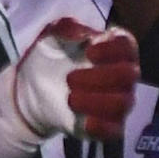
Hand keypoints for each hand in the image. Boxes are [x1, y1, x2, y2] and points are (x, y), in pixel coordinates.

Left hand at [10, 20, 140, 141]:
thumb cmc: (50, 56)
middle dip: (100, 76)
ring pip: (123, 102)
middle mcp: (121, 75)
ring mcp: (116, 100)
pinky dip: (101, 126)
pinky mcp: (106, 124)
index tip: (89, 51)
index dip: (112, 49)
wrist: (29, 88)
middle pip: (128, 75)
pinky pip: (114, 130)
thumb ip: (65, 27)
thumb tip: (81, 34)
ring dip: (96, 100)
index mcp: (114, 49)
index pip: (127, 46)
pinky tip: (84, 121)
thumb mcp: (51, 36)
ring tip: (69, 98)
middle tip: (70, 78)